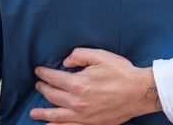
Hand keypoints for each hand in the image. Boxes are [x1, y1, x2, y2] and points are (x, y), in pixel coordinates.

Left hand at [30, 48, 159, 124]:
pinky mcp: (91, 123)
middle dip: (43, 89)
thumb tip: (65, 62)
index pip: (54, 78)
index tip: (38, 71)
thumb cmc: (121, 72)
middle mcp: (77, 102)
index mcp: (78, 83)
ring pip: (57, 115)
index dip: (43, 74)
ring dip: (43, 112)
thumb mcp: (100, 56)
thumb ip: (79, 55)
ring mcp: (83, 115)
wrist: (138, 92)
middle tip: (38, 85)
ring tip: (33, 112)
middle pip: (53, 96)